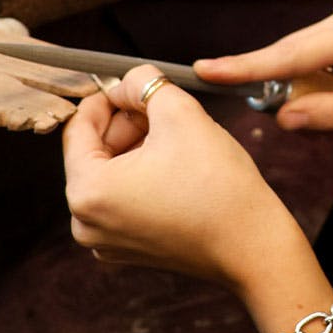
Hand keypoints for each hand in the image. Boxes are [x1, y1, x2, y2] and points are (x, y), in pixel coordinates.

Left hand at [62, 68, 324, 308]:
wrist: (253, 246)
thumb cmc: (218, 185)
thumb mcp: (180, 113)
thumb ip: (144, 84)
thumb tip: (126, 82)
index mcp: (87, 191)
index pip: (78, 127)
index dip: (105, 97)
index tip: (132, 85)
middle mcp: (85, 222)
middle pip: (92, 152)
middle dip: (124, 123)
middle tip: (158, 107)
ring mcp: (106, 241)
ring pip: (109, 175)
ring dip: (134, 148)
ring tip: (172, 135)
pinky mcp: (128, 250)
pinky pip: (122, 200)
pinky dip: (140, 177)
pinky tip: (173, 166)